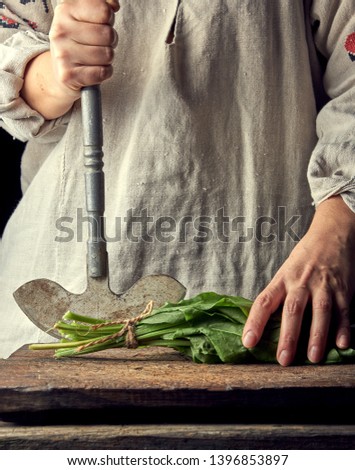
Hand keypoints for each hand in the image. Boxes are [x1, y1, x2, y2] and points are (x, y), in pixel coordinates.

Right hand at [49, 0, 118, 94]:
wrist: (62, 71)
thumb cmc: (79, 41)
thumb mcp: (86, 18)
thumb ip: (102, 6)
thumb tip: (113, 5)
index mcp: (65, 10)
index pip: (104, 11)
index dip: (109, 19)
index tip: (101, 24)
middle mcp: (61, 30)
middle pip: (108, 34)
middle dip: (110, 41)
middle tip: (99, 44)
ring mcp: (63, 54)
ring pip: (107, 54)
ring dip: (107, 59)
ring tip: (95, 57)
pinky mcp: (68, 75)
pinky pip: (103, 72)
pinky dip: (105, 72)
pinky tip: (94, 70)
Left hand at [242, 196, 354, 365]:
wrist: (332, 235)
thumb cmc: (304, 258)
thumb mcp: (285, 271)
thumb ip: (278, 295)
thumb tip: (263, 324)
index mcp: (282, 279)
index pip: (264, 302)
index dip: (255, 322)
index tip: (248, 342)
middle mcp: (301, 282)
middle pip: (292, 310)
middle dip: (288, 336)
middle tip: (283, 359)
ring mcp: (323, 285)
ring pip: (320, 311)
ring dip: (316, 335)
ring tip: (312, 357)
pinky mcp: (343, 289)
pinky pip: (343, 310)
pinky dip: (344, 327)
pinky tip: (341, 343)